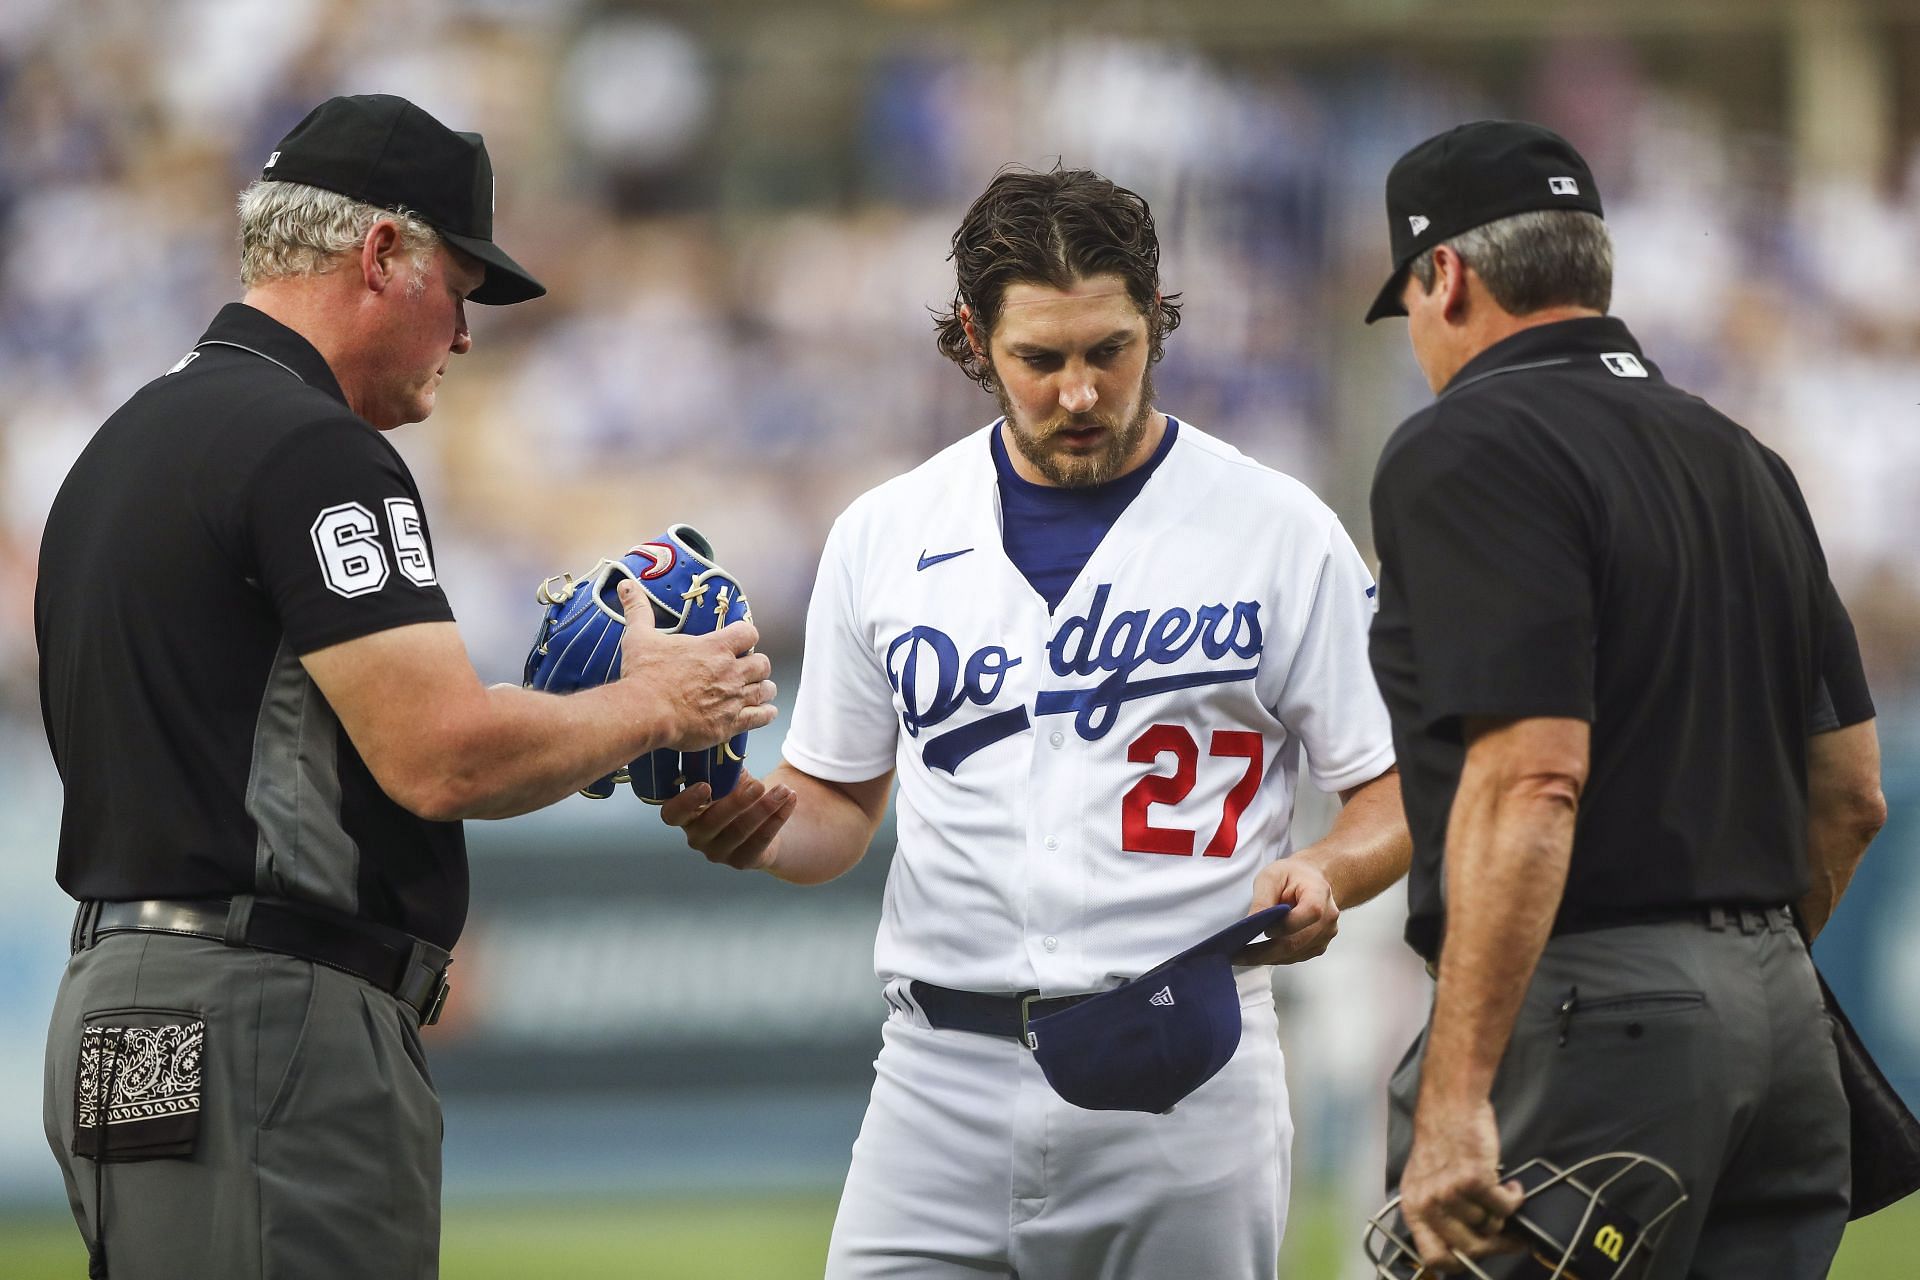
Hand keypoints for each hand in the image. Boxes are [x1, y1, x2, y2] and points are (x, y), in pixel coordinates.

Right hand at [614, 580, 776, 750]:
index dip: (745, 636)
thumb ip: (638, 610)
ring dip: (761, 688)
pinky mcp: (732, 723)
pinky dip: (765, 713)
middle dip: (756, 665)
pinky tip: (762, 712)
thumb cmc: (644, 674)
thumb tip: (627, 585)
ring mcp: (734, 698)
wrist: (645, 711)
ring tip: (753, 690)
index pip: (749, 633)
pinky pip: (762, 717)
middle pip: (762, 663)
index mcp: (715, 648)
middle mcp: (731, 671)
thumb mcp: (639, 636)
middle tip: (744, 669)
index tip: (738, 642)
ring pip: (766, 689)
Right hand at [660, 770, 797, 870]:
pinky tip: (791, 800)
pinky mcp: (742, 860)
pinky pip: (761, 840)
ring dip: (765, 808)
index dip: (685, 802)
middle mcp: (697, 837)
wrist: (758, 825)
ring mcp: (718, 852)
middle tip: (758, 784)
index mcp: (686, 815)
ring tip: (784, 789)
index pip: (672, 814)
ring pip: (740, 831)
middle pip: (712, 822)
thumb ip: (723, 768)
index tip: (705, 785)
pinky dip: (778, 818)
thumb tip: (729, 745)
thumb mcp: (727, 780)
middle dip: (737, 802)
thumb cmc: (735, 795)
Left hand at [1236, 859, 1338, 963]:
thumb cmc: (1292, 876)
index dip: (1283, 926)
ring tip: (1242, 956)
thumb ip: (1262, 900)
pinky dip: (1275, 958)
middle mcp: (1328, 918)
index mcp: (1319, 894)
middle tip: (1238, 955)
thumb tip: (1251, 924)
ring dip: (1267, 958)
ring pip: (1294, 954)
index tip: (1260, 929)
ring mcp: (1325, 935)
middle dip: (1264, 952)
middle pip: (1297, 942)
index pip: (1308, 914)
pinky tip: (1259, 954)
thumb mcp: (1271, 877)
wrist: (1310, 881)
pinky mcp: (1318, 946)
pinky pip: (1295, 957)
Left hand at [1398, 1097, 1525, 1273]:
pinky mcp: (1473, 1178)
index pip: (1433, 1257)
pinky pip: (1504, 1207)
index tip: (1477, 1255)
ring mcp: (1449, 1191)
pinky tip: (1512, 1187)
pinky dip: (1514, 1199)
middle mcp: (1428, 1203)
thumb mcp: (1428, 1181)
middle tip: (1509, 1235)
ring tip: (1501, 1195)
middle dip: (1493, 1243)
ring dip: (1501, 1215)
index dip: (1459, 1262)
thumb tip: (1467, 1248)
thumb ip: (1439, 1213)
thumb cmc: (1443, 1141)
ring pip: (1488, 1226)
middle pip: (1468, 1248)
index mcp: (1413, 1207)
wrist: (1451, 1104)